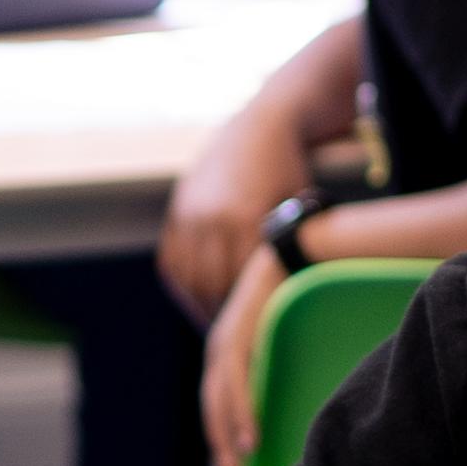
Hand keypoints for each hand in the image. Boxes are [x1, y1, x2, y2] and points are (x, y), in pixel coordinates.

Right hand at [160, 137, 301, 320]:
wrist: (261, 126)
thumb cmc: (290, 173)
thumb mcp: (295, 211)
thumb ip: (280, 251)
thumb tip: (276, 300)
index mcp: (244, 218)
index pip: (239, 284)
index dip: (244, 313)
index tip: (251, 335)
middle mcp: (210, 217)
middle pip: (209, 286)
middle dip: (219, 316)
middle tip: (231, 338)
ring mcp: (189, 212)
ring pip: (187, 277)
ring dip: (197, 305)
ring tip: (213, 323)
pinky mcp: (177, 209)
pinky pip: (170, 259)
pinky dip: (181, 284)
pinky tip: (195, 298)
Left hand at [202, 242, 290, 465]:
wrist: (292, 257)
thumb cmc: (294, 297)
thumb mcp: (279, 338)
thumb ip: (274, 365)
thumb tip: (287, 398)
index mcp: (227, 352)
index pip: (218, 401)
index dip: (222, 433)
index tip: (232, 464)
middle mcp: (219, 350)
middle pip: (213, 406)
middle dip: (219, 442)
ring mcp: (225, 343)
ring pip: (221, 400)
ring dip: (229, 433)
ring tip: (241, 462)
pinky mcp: (238, 338)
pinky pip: (237, 384)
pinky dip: (243, 413)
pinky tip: (251, 437)